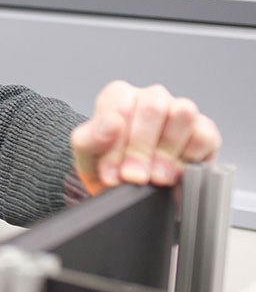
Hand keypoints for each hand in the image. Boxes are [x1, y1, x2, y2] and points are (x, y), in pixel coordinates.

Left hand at [71, 80, 220, 192]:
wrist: (129, 193)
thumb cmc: (109, 169)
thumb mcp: (87, 158)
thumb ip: (89, 138)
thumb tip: (111, 124)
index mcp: (120, 97)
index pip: (120, 103)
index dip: (116, 142)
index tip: (111, 171)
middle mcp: (151, 99)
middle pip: (153, 106)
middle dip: (141, 149)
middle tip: (133, 177)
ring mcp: (179, 112)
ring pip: (183, 113)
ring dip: (166, 152)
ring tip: (155, 177)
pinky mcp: (204, 131)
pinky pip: (204, 136)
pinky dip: (188, 159)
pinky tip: (173, 173)